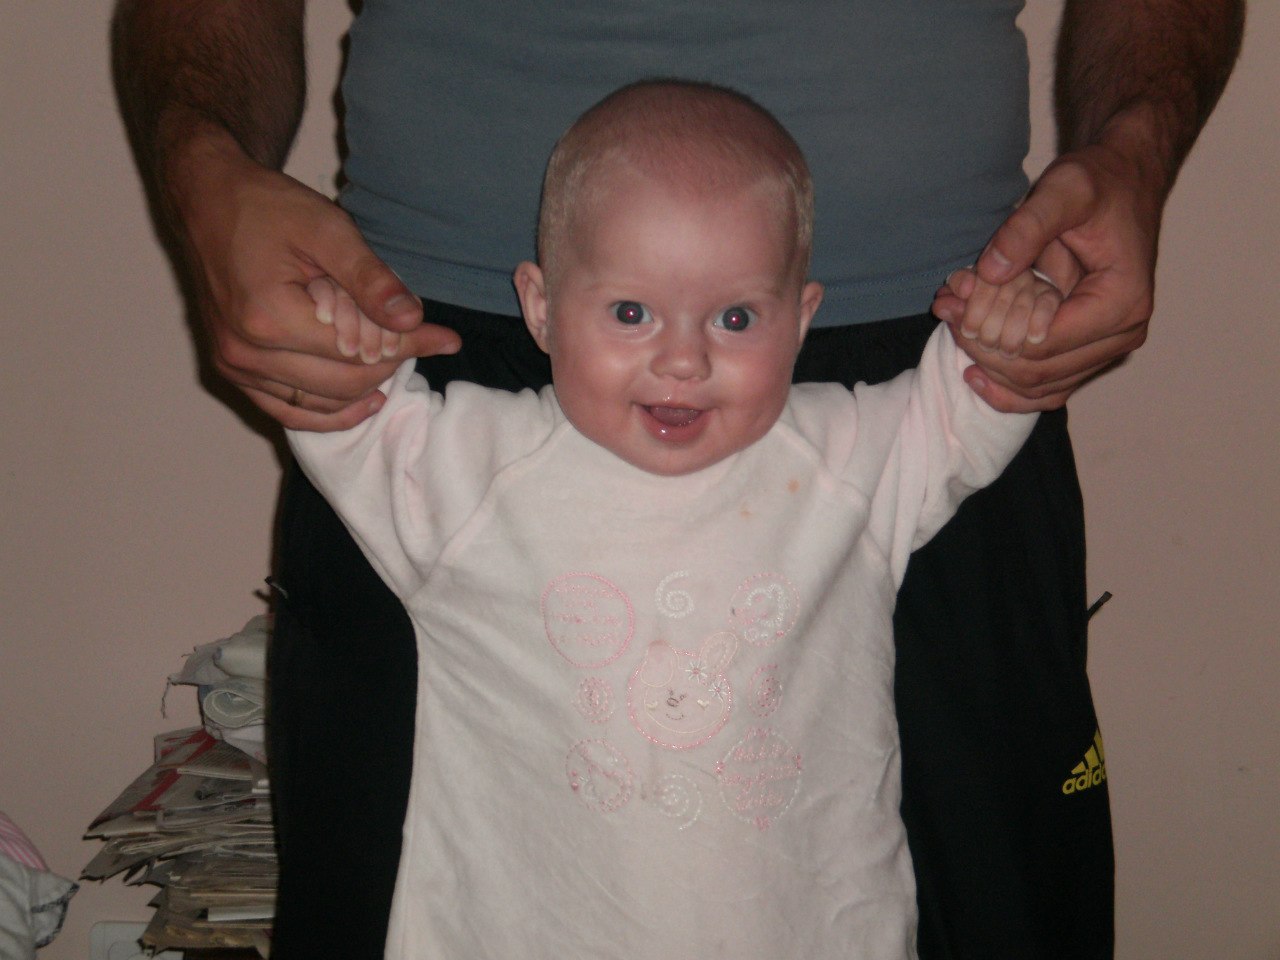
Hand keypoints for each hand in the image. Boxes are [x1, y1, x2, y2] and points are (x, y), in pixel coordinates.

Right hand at [173, 132, 460, 429]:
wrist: (208, 200)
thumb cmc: (266, 207)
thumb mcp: (327, 229)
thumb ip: (370, 279)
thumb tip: (413, 320)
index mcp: (268, 318)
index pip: (359, 352)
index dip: (409, 346)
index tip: (446, 337)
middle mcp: (245, 352)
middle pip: (343, 384)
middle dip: (390, 365)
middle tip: (421, 343)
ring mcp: (234, 366)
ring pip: (320, 404)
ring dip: (364, 390)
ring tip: (397, 364)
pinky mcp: (231, 370)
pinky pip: (287, 411)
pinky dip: (328, 412)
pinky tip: (365, 401)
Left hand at [933, 120, 1163, 411]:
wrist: (1125, 184)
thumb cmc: (1100, 184)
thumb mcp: (1064, 190)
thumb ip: (1026, 227)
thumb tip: (990, 271)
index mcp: (1121, 302)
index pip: (1041, 347)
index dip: (989, 335)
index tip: (954, 307)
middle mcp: (1123, 335)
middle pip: (1037, 373)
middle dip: (983, 351)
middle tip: (946, 316)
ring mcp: (1109, 348)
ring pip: (1040, 388)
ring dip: (991, 369)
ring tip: (953, 332)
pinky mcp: (1092, 351)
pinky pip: (1049, 387)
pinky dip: (1010, 385)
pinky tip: (974, 373)